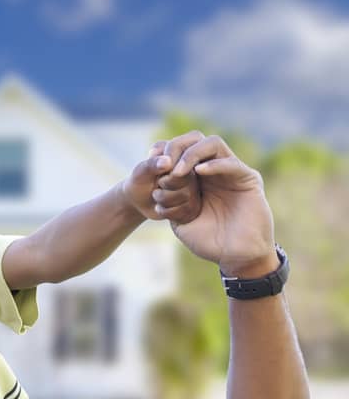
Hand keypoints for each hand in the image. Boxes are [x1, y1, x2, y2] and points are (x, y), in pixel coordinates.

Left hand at [122, 132, 200, 223]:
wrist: (138, 200)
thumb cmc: (140, 180)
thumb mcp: (141, 171)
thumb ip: (152, 164)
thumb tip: (167, 162)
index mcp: (184, 155)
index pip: (184, 160)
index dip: (167, 170)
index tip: (155, 174)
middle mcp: (194, 171)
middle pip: (186, 178)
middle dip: (165, 184)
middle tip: (157, 184)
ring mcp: (196, 188)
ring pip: (186, 195)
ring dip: (163, 198)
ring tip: (156, 194)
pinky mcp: (194, 204)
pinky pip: (186, 210)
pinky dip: (166, 211)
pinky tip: (161, 207)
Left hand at [161, 135, 275, 275]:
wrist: (236, 257)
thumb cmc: (209, 242)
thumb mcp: (180, 221)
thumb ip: (169, 202)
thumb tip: (157, 186)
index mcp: (196, 178)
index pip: (180, 151)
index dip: (164, 151)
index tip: (149, 161)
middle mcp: (214, 171)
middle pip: (195, 141)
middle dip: (175, 147)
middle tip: (163, 164)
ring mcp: (231, 172)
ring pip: (212, 144)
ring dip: (191, 154)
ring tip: (177, 172)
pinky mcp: (248, 178)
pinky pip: (231, 162)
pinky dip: (213, 164)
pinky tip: (199, 172)